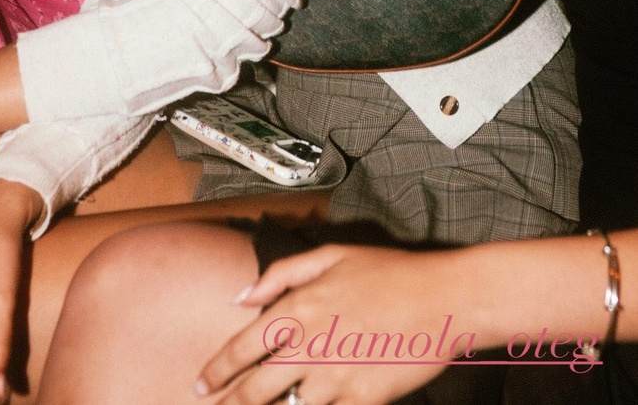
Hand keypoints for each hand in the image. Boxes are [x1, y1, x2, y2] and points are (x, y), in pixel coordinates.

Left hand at [198, 244, 466, 403]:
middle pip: (255, 388)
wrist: (443, 298)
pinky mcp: (362, 400)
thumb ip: (281, 274)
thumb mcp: (331, 256)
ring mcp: (335, 377)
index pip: (243, 347)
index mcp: (299, 308)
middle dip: (231, 402)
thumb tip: (241, 296)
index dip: (217, 370)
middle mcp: (310, 346)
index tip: (201, 384)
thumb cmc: (390, 272)